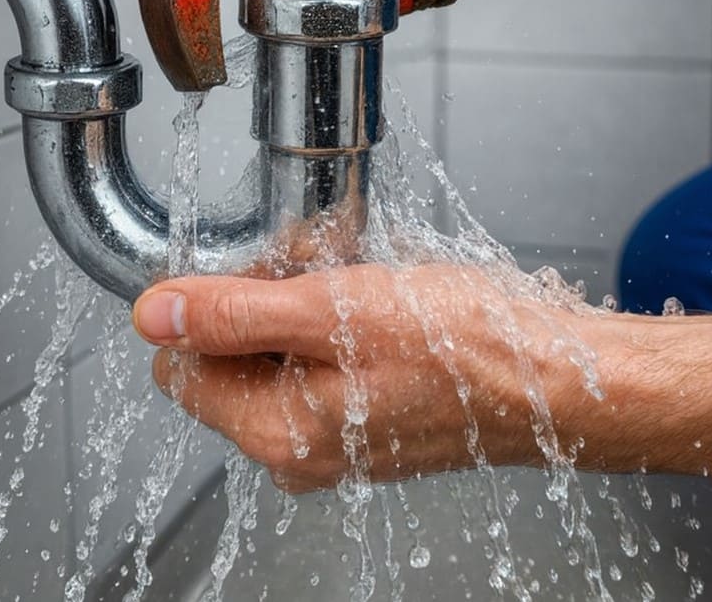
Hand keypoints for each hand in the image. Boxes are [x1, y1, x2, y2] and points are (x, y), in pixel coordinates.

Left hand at [131, 264, 613, 491]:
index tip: (265, 272)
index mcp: (275, 432)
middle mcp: (295, 449)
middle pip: (231, 352)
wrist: (558, 379)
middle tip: (327, 262)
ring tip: (364, 275)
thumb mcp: (338, 310)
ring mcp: (331, 437)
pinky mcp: (363, 418)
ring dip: (309, 295)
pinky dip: (341, 315)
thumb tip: (153, 316)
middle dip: (269, 291)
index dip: (213, 304)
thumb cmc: (468, 348)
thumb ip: (235, 313)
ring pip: (279, 345)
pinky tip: (382, 297)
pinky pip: (321, 355)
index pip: (181, 366)